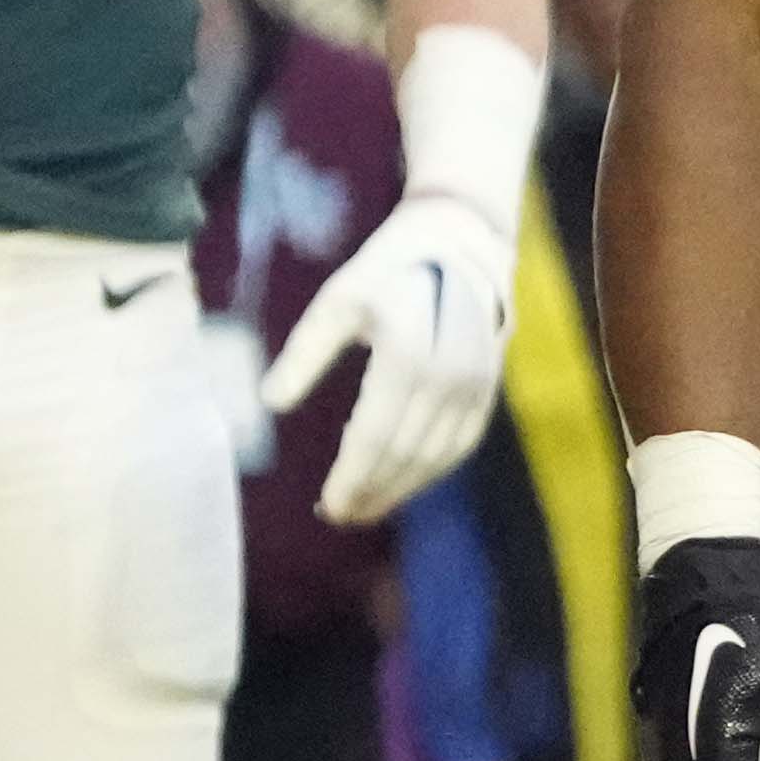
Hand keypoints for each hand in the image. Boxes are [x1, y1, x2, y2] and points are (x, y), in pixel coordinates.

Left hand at [271, 188, 518, 524]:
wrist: (461, 244)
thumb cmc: (388, 270)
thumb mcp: (339, 300)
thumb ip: (305, 352)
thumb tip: (270, 403)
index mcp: (409, 353)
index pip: (376, 434)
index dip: (351, 477)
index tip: (327, 505)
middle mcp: (451, 376)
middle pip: (406, 453)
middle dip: (372, 491)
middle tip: (340, 516)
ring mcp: (477, 386)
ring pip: (436, 457)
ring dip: (400, 489)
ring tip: (366, 509)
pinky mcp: (488, 391)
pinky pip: (460, 446)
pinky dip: (430, 473)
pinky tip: (402, 485)